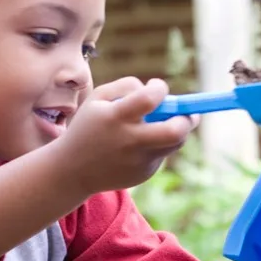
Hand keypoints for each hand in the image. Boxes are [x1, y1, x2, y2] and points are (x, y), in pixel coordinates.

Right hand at [54, 77, 198, 194]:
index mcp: (115, 118)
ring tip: (161, 124)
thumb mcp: (98, 99)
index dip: (160, 89)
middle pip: (174, 131)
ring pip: (174, 143)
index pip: (149, 99)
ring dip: (177, 130)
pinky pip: (161, 154)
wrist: (73, 170)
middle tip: (187, 113)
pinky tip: (138, 146)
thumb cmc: (89, 126)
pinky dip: (158, 144)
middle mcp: (129, 141)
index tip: (158, 87)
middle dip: (187, 118)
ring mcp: (138, 161)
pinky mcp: (144, 174)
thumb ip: (126, 86)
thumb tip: (158, 91)